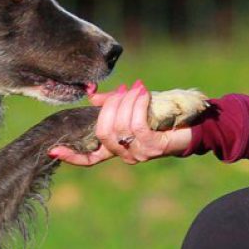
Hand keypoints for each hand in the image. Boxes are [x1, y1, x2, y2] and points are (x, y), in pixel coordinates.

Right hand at [49, 80, 192, 165]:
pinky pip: (137, 124)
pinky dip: (137, 105)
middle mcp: (125, 154)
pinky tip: (142, 93)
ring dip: (125, 102)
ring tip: (135, 89)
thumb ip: (110, 105)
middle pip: (102, 133)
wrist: (195, 124)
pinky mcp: (154, 146)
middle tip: (121, 91)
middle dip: (109, 108)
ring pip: (119, 127)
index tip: (53, 150)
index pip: (89, 158)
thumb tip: (91, 98)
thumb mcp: (132, 108)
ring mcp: (139, 152)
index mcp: (116, 148)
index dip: (71, 156)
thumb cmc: (161, 116)